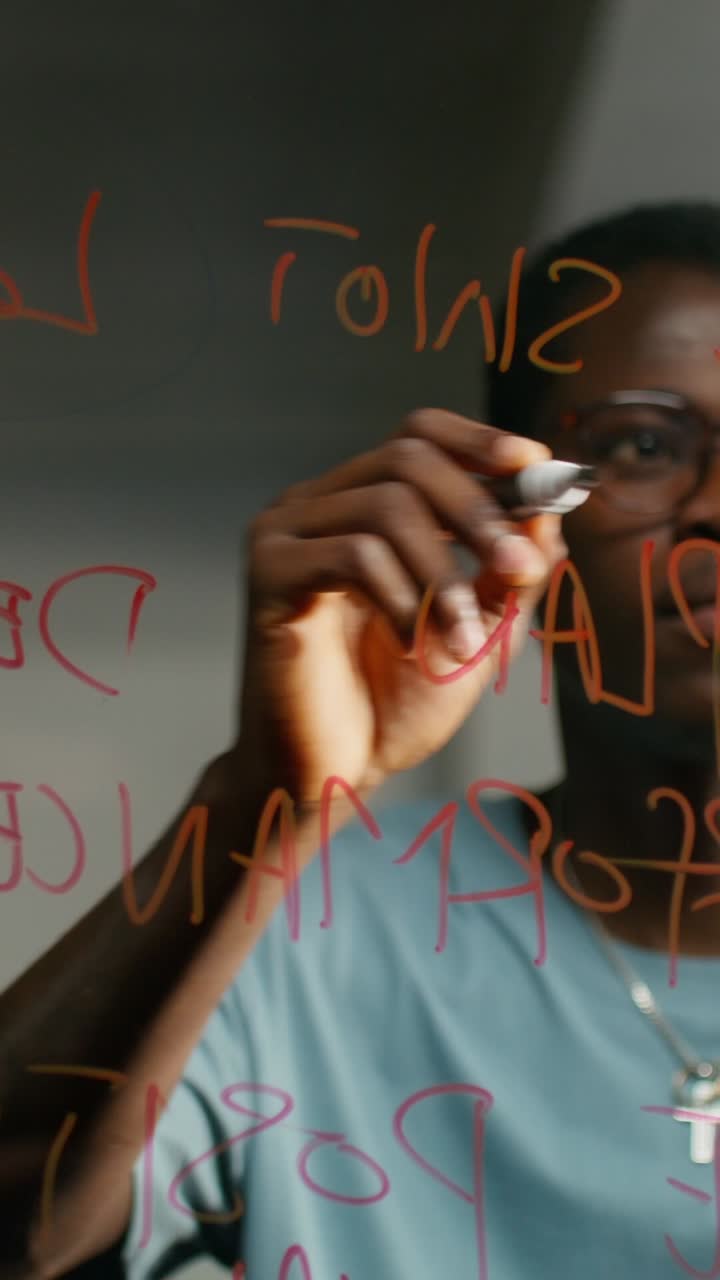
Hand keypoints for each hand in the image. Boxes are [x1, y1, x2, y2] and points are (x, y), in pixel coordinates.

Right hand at [236, 409, 565, 805]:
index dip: (478, 442)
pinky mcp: (269, 575)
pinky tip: (409, 642)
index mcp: (358, 506)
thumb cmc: (393, 706)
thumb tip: (549, 508)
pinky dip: (401, 597)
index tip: (536, 468)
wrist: (332, 774)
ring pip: (386, 505)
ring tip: (463, 638)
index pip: (416, 435)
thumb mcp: (477, 630)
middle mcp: (316, 506)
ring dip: (444, 574)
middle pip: (407, 457)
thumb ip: (509, 572)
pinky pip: (353, 554)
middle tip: (517, 570)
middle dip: (478, 510)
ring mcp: (284, 535)